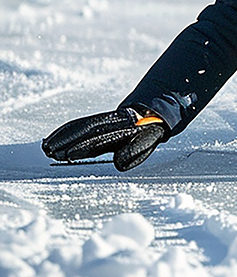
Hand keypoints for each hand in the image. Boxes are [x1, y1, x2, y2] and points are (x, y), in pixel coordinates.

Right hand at [42, 108, 166, 170]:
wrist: (151, 114)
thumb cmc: (147, 132)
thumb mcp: (147, 140)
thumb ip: (134, 150)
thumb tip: (118, 162)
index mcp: (123, 127)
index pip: (100, 137)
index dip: (84, 146)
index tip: (69, 154)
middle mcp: (110, 122)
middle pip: (85, 130)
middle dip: (67, 140)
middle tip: (50, 151)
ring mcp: (103, 122)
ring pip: (79, 127)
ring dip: (62, 136)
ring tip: (47, 147)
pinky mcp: (97, 124)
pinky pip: (79, 126)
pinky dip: (65, 132)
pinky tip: (54, 140)